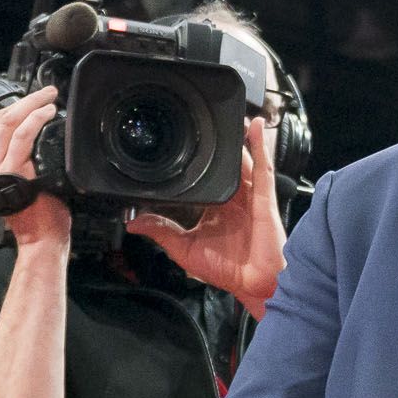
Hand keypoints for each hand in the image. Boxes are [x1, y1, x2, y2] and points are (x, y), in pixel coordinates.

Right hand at [0, 87, 69, 255]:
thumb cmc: (32, 210)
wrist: (38, 236)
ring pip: (10, 121)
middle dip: (25, 100)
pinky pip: (22, 135)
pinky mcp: (11, 169)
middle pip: (0, 119)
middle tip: (45, 92)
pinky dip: (35, 118)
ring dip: (32, 104)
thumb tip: (26, 129)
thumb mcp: (15, 179)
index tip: (31, 99)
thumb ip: (12, 157)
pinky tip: (47, 112)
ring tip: (49, 98)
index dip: (14, 106)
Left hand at [130, 117, 286, 318]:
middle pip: (227, 164)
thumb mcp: (184, 249)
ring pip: (244, 159)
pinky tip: (254, 126)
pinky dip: (259, 144)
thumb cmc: (227, 270)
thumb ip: (161, 232)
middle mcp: (235, 199)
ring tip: (232, 116)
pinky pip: (262, 166)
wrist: (253, 282)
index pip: (206, 180)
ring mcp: (250, 195)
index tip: (187, 146)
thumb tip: (134, 223)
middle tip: (209, 122)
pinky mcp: (263, 196)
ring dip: (240, 137)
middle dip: (222, 144)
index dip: (201, 164)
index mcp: (217, 209)